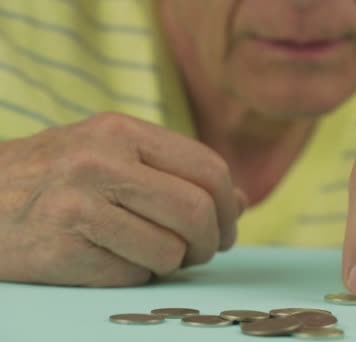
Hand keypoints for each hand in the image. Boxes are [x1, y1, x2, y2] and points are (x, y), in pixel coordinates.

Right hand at [0, 113, 245, 286]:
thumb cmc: (55, 178)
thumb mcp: (113, 154)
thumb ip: (177, 173)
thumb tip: (241, 200)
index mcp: (121, 131)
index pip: (208, 169)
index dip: (230, 205)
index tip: (227, 226)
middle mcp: (102, 162)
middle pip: (197, 212)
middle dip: (210, 241)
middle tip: (201, 250)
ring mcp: (80, 205)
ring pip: (170, 250)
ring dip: (170, 262)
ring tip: (148, 252)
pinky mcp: (63, 248)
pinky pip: (134, 275)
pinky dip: (136, 275)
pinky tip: (112, 259)